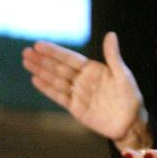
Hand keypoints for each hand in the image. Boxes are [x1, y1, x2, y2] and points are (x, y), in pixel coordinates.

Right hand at [22, 32, 150, 149]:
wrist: (131, 124)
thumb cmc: (130, 97)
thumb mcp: (123, 75)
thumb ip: (113, 56)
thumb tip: (111, 34)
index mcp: (94, 70)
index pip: (71, 58)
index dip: (55, 52)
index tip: (39, 44)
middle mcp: (84, 80)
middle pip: (60, 68)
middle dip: (43, 60)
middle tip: (26, 51)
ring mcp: (78, 93)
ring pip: (56, 80)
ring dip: (41, 71)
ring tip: (26, 62)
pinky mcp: (75, 107)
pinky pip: (59, 96)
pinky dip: (47, 89)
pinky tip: (35, 80)